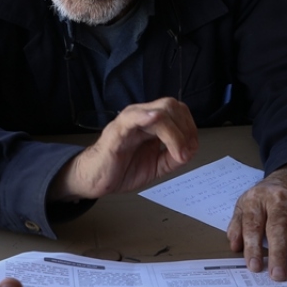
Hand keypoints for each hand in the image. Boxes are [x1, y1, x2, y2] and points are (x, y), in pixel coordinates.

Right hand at [48, 97, 197, 200]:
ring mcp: (129, 121)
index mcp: (151, 121)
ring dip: (174, 134)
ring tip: (177, 154)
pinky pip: (132, 118)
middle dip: (185, 130)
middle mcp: (141, 115)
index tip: (190, 150)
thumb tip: (190, 150)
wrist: (96, 179)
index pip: (178, 111)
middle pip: (172, 106)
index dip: (190, 128)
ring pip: (160, 112)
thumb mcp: (157, 166)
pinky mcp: (117, 131)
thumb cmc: (122, 169)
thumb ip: (173, 157)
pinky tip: (153, 120)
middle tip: (184, 153)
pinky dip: (145, 117)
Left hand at [227, 159, 286, 281]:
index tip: (255, 267)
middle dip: (279, 253)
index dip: (253, 246)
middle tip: (279, 276)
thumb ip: (238, 225)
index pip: (253, 224)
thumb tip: (235, 247)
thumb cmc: (266, 197)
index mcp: (258, 199)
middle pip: (280, 227)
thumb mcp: (245, 203)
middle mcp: (281, 200)